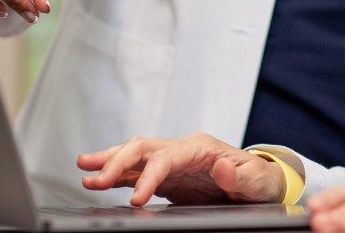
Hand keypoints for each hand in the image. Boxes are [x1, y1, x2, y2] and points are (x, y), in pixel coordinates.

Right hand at [77, 134, 286, 206]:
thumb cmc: (259, 180)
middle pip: (143, 148)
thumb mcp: (256, 181)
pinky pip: (137, 172)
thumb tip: (220, 167)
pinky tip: (97, 179)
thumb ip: (239, 176)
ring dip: (109, 161)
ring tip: (83, 169)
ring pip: (135, 155)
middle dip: (116, 160)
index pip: (166, 157)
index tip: (135, 198)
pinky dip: (117, 175)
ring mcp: (172, 161)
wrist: (261, 183)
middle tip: (92, 177)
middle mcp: (182, 149)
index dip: (148, 176)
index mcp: (201, 147)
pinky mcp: (167, 176)